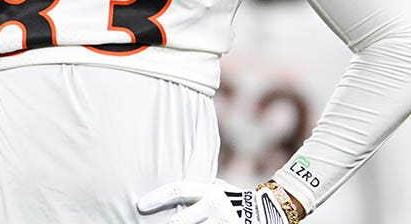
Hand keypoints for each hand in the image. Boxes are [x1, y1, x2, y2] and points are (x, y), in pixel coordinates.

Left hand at [137, 179, 295, 223]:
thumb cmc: (235, 199)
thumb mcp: (218, 188)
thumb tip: (170, 191)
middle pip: (181, 221)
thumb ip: (198, 189)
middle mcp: (216, 209)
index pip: (178, 191)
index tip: (140, 205)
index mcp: (210, 192)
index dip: (157, 198)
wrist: (270, 212)